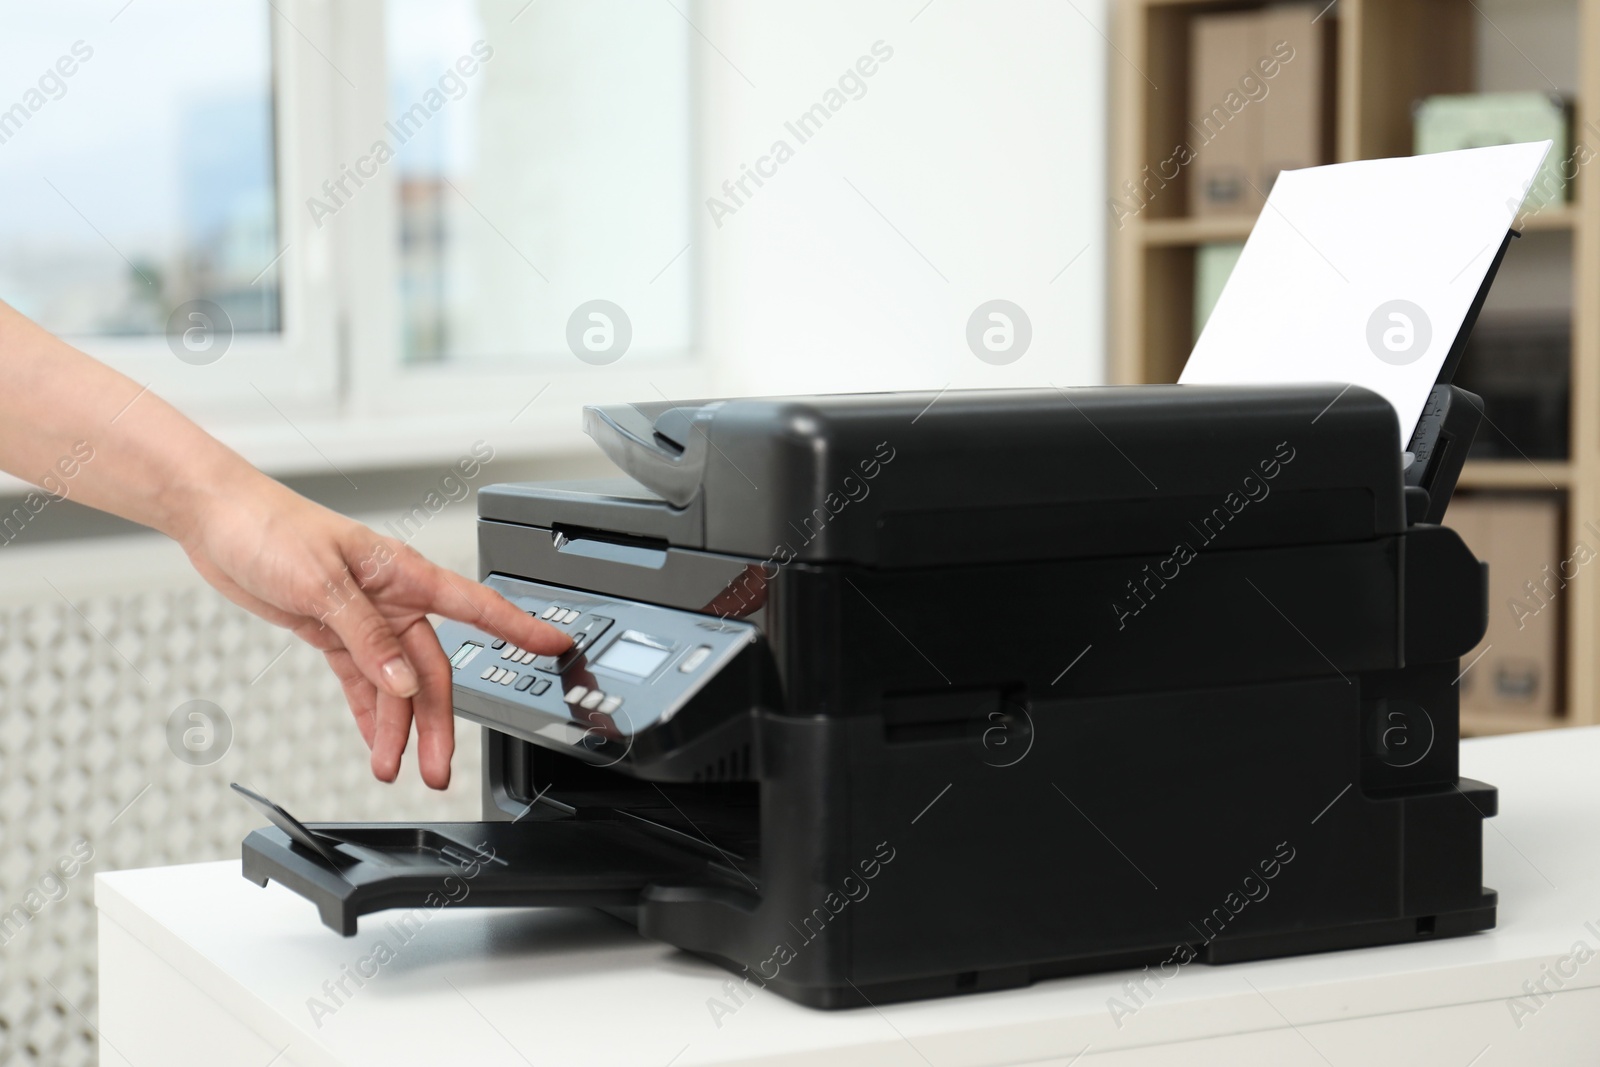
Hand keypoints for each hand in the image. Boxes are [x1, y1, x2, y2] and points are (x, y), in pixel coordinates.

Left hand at [175, 473, 570, 787]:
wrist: (219, 521)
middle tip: (439, 769)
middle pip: (430, 671)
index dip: (518, 628)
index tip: (556, 646)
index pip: (476, 606)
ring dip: (396, 729)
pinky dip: (368, 713)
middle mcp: (392, 600)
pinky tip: (373, 741)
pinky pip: (362, 681)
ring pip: (396, 685)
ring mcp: (364, 618)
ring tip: (392, 768)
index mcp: (403, 574)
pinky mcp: (333, 632)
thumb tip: (401, 683)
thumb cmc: (271, 528)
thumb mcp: (322, 583)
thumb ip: (367, 636)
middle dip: (437, 724)